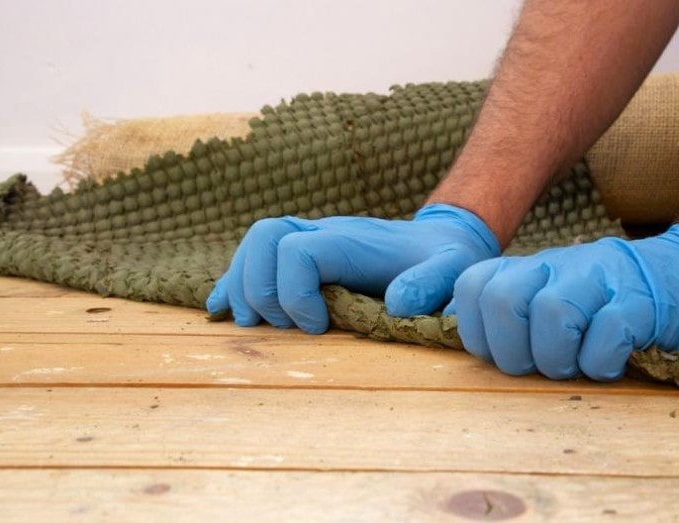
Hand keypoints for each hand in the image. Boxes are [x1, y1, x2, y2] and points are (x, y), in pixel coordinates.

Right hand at [207, 204, 499, 332]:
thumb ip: (431, 285)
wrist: (443, 239)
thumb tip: (396, 305)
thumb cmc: (446, 262)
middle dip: (259, 287)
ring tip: (253, 324)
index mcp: (353, 240)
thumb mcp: (454, 272)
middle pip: (264, 238)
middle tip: (281, 329)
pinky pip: (256, 255)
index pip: (297, 250)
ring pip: (254, 243)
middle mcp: (325, 231)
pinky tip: (224, 308)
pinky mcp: (302, 251)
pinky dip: (236, 281)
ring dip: (242, 284)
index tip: (318, 329)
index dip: (294, 293)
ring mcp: (310, 238)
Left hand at [451, 224, 678, 380]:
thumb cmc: (622, 299)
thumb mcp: (563, 293)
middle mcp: (563, 266)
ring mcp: (603, 279)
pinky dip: (603, 362)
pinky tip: (615, 363)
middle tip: (543, 365)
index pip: (473, 286)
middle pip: (502, 298)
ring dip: (559, 357)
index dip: (478, 332)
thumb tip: (465, 328)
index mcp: (537, 267)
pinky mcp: (644, 301)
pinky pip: (607, 333)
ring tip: (579, 365)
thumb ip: (517, 307)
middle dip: (512, 350)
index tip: (507, 354)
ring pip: (551, 313)